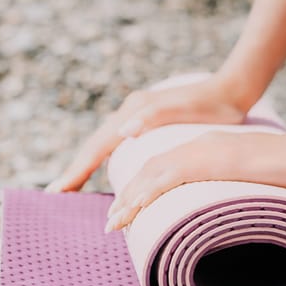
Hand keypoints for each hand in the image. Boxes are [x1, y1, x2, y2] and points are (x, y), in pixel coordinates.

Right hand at [46, 74, 247, 192]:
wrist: (229, 91)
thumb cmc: (211, 106)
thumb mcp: (184, 109)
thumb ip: (152, 117)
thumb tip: (122, 132)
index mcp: (132, 114)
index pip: (96, 147)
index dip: (77, 170)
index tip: (57, 191)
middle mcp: (127, 115)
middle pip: (92, 147)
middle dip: (74, 170)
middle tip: (56, 193)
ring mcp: (133, 118)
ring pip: (101, 146)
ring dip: (85, 166)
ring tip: (72, 186)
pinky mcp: (142, 123)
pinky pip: (113, 145)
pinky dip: (101, 160)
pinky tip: (102, 170)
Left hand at [104, 129, 285, 232]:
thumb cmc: (285, 167)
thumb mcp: (244, 176)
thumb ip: (223, 184)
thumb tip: (214, 205)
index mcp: (202, 149)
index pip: (161, 167)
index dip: (140, 188)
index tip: (128, 208)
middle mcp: (195, 147)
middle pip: (149, 170)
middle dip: (126, 196)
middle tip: (112, 219)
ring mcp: (201, 151)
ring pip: (152, 175)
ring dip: (130, 199)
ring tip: (114, 222)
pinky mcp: (210, 160)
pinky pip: (170, 177)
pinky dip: (149, 192)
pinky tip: (134, 208)